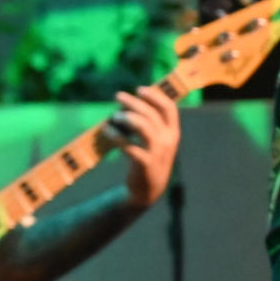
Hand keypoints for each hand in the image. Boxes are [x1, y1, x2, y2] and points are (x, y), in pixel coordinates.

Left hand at [104, 86, 179, 211]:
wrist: (148, 191)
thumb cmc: (149, 159)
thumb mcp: (157, 141)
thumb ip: (150, 123)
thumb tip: (131, 100)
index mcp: (173, 132)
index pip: (169, 107)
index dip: (154, 96)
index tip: (139, 89)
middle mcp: (168, 140)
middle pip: (151, 113)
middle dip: (134, 102)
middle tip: (118, 96)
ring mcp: (157, 153)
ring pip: (143, 126)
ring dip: (126, 117)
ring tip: (114, 115)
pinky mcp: (144, 163)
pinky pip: (128, 145)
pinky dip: (115, 135)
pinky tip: (106, 130)